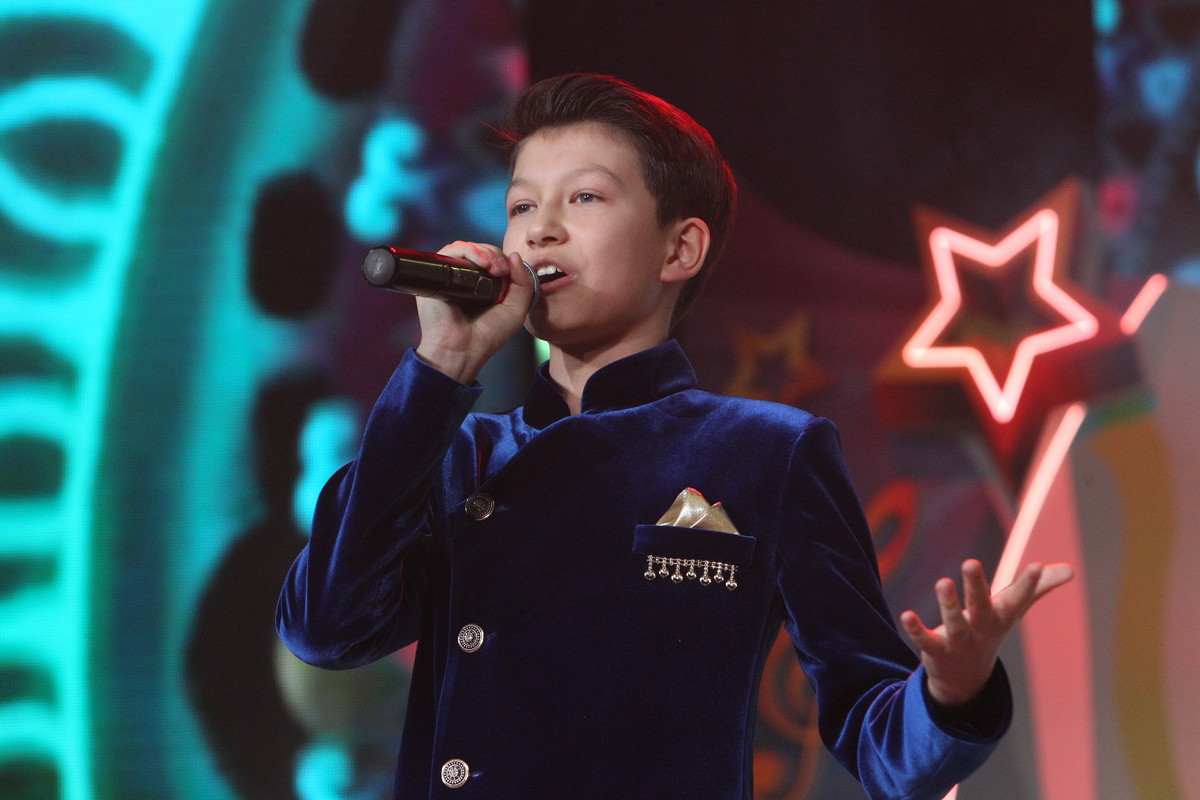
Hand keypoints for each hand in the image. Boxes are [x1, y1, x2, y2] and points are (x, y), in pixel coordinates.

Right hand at [414, 241, 535, 383]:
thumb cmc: (488, 335)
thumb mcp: (516, 309)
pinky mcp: (436, 275)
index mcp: (480, 285)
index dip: (502, 259)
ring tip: (494, 268)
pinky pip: (450, 252)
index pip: (490, 259)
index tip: (509, 272)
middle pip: (479, 250)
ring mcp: (449, 276)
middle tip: (502, 271)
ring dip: (484, 252)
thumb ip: (523, 283)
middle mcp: (463, 278)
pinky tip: (482, 264)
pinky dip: (469, 251)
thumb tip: (513, 254)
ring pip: (466, 248)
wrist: (463, 350)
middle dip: (495, 254)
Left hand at [899, 559, 1073, 706]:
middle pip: (980, 606)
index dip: (1029, 583)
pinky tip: (906, 615)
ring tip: (943, 582)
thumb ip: (1037, 588)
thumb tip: (1070, 570)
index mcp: (1001, 616)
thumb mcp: (1013, 609)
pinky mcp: (936, 651)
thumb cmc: (990, 630)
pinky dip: (916, 629)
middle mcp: (982, 628)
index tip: (1037, 565)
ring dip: (948, 604)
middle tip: (970, 562)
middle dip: (976, 586)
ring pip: (954, 623)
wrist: (966, 678)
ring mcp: (959, 642)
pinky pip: (925, 640)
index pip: (1018, 598)